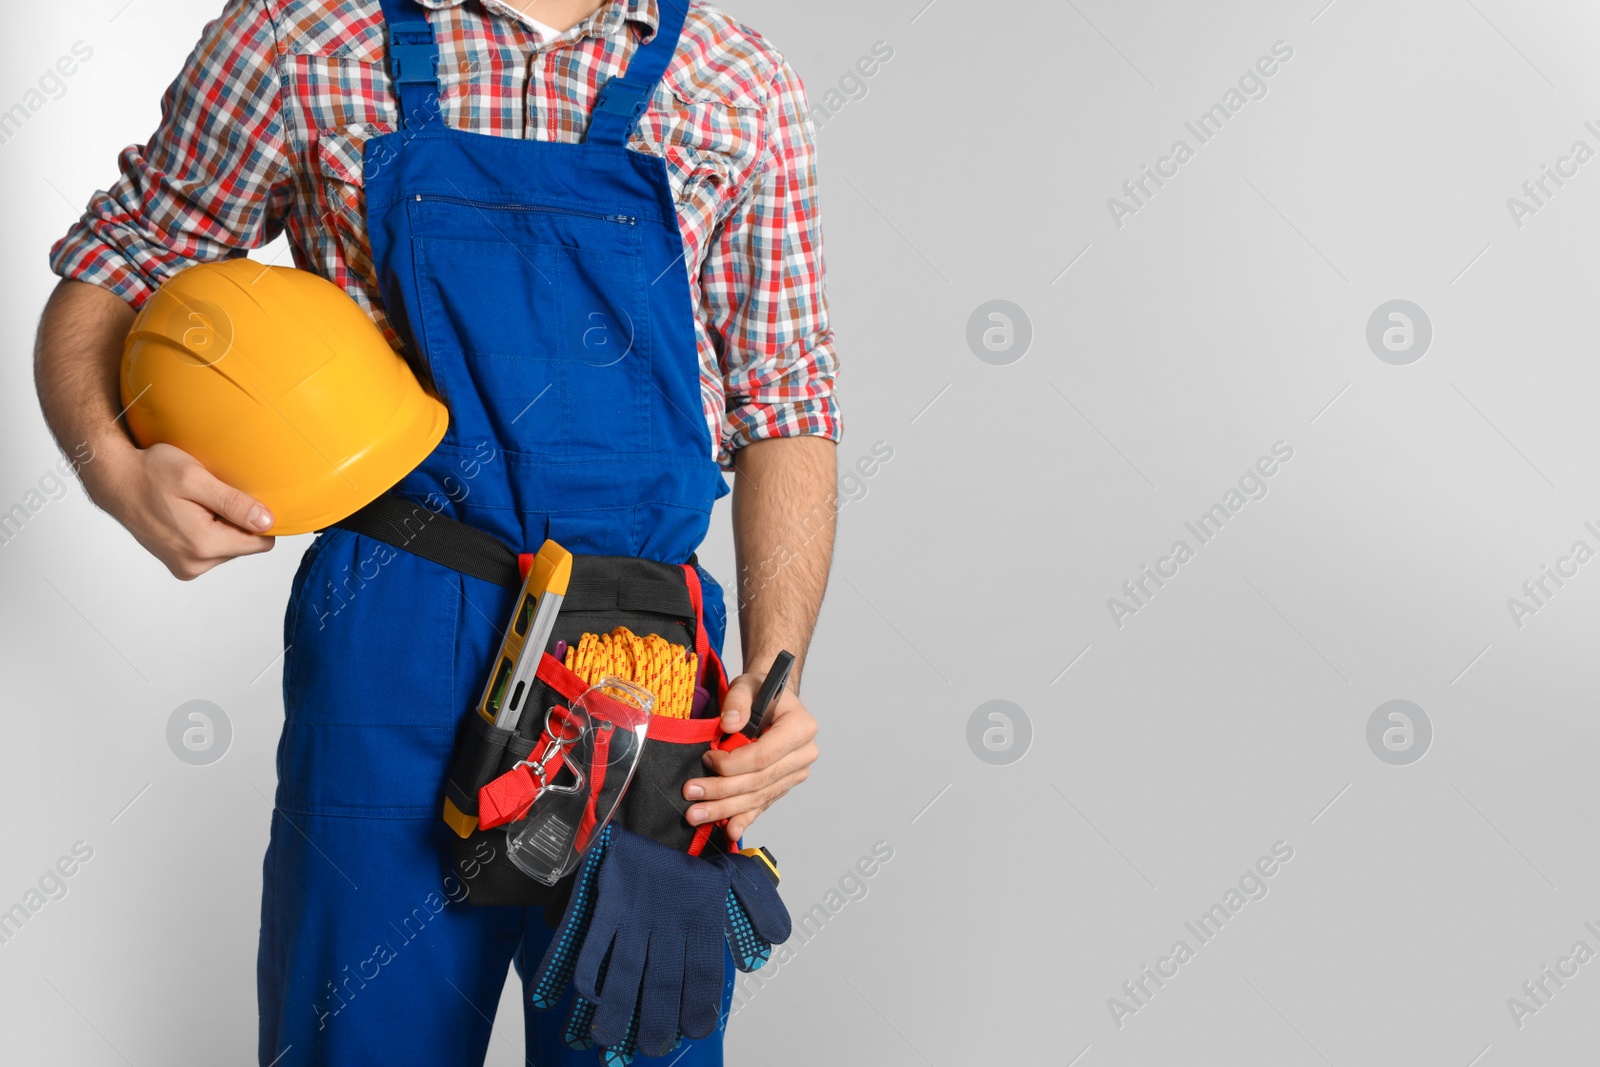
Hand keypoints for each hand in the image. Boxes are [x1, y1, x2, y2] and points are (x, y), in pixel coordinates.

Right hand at [86, 441, 274, 579]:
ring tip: (197, 504)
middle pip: (244, 545)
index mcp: (202, 546)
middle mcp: (194, 565)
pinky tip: (189, 513)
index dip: (258, 518)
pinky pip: (210, 549)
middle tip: (211, 497)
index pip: (260, 542)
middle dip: (236, 521)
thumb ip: (233, 502)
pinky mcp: (178, 564)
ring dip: (221, 525)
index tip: (242, 498)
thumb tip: (267, 521)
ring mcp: (184, 567)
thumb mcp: (194, 478)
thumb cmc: (151, 473)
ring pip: (228, 547)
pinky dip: (208, 531)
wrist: (115, 480)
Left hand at [683, 667, 818, 840]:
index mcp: (801, 728)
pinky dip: (744, 818)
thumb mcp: (747, 684)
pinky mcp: (783, 786)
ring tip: (696, 814)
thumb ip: (738, 701)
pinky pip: (762, 804)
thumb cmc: (762, 691)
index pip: (763, 755)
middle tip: (691, 794)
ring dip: (725, 808)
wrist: (774, 701)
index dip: (733, 763)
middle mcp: (803, 755)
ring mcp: (794, 774)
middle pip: (759, 781)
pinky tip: (729, 830)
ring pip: (757, 797)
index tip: (707, 759)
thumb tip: (728, 725)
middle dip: (722, 791)